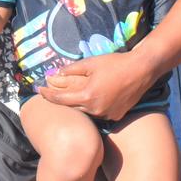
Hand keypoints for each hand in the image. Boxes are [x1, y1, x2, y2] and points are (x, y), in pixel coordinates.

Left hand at [37, 51, 157, 121]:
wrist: (141, 70)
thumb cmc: (115, 63)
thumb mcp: (90, 63)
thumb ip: (71, 70)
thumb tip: (56, 74)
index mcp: (87, 96)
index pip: (61, 99)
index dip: (48, 95)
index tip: (39, 91)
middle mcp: (96, 109)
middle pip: (72, 108)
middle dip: (61, 100)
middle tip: (51, 92)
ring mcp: (107, 115)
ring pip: (86, 112)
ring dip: (78, 104)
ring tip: (72, 95)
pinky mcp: (116, 117)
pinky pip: (99, 114)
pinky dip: (93, 107)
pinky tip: (92, 99)